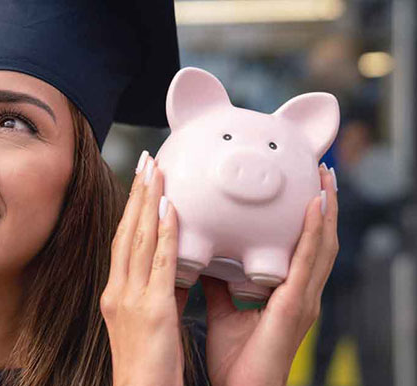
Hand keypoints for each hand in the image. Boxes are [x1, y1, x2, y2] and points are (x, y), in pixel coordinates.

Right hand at [100, 152, 189, 385]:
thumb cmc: (146, 367)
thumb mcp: (147, 323)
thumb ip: (157, 293)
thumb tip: (173, 271)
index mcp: (115, 293)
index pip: (122, 241)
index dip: (130, 208)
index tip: (140, 181)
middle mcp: (118, 290)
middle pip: (125, 231)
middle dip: (136, 194)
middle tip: (147, 160)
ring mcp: (132, 298)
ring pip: (138, 239)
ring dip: (148, 202)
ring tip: (156, 171)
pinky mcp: (152, 309)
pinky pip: (159, 263)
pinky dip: (163, 233)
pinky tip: (170, 209)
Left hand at [202, 165, 338, 385]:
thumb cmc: (237, 361)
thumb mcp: (224, 311)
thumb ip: (219, 284)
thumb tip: (206, 259)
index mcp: (289, 295)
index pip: (305, 248)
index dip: (310, 219)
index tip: (307, 187)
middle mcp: (302, 294)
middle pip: (320, 241)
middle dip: (325, 205)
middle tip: (322, 170)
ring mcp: (304, 301)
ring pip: (322, 246)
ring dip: (327, 209)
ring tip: (325, 177)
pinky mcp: (296, 307)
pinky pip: (308, 264)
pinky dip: (315, 233)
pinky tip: (316, 207)